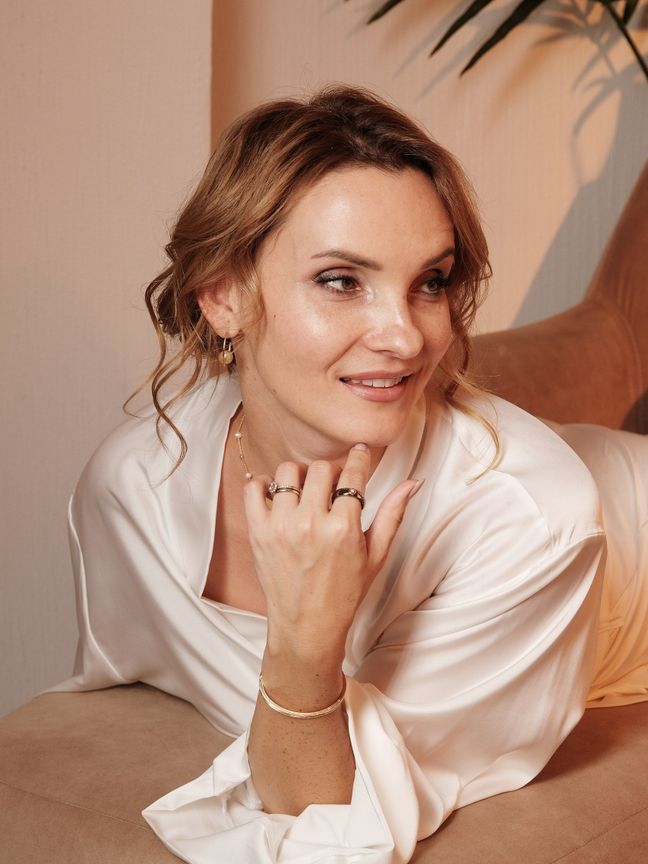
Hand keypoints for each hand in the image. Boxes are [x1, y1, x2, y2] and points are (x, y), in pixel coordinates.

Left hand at [243, 443, 421, 667]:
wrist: (308, 627)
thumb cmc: (345, 593)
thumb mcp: (376, 555)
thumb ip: (393, 514)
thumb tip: (413, 482)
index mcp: (343, 528)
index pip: (352, 475)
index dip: (358, 458)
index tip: (358, 451)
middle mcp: (310, 523)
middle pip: (321, 468)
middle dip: (331, 473)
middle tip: (333, 487)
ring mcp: (280, 526)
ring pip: (288, 471)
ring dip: (300, 476)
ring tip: (307, 493)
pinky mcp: (258, 532)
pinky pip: (254, 488)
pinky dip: (264, 485)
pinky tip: (279, 497)